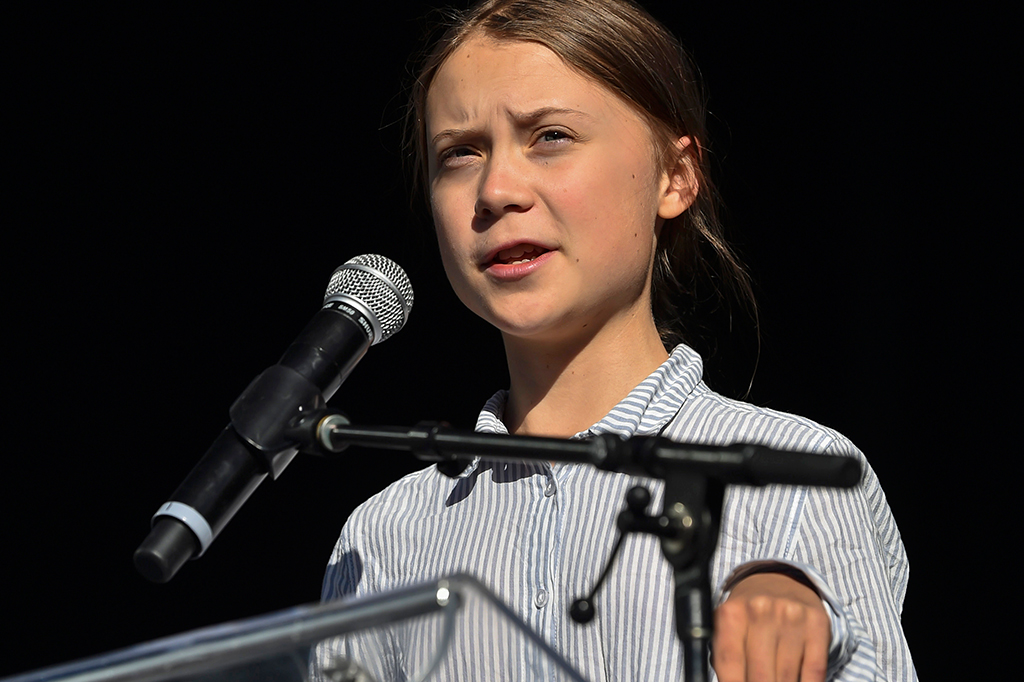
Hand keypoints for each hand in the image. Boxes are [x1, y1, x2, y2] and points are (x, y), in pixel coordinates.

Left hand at [712, 571, 830, 681]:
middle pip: (759, 675)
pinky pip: (814, 669)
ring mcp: (791, 616)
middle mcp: (761, 610)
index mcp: (732, 613)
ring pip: (787, 676)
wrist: (780, 579)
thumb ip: (728, 657)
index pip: (729, 663)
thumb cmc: (750, 613)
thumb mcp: (730, 626)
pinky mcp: (816, 623)